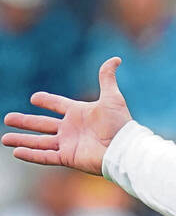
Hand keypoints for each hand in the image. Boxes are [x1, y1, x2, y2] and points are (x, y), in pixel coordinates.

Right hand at [2, 57, 131, 174]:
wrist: (124, 148)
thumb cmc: (120, 123)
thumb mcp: (112, 97)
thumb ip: (107, 78)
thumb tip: (116, 58)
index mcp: (79, 113)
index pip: (59, 105)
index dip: (47, 100)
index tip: (34, 98)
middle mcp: (72, 129)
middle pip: (43, 124)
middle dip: (25, 122)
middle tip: (8, 118)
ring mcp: (69, 144)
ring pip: (40, 142)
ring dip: (22, 140)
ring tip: (4, 138)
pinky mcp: (68, 157)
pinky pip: (45, 156)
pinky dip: (31, 154)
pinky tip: (17, 152)